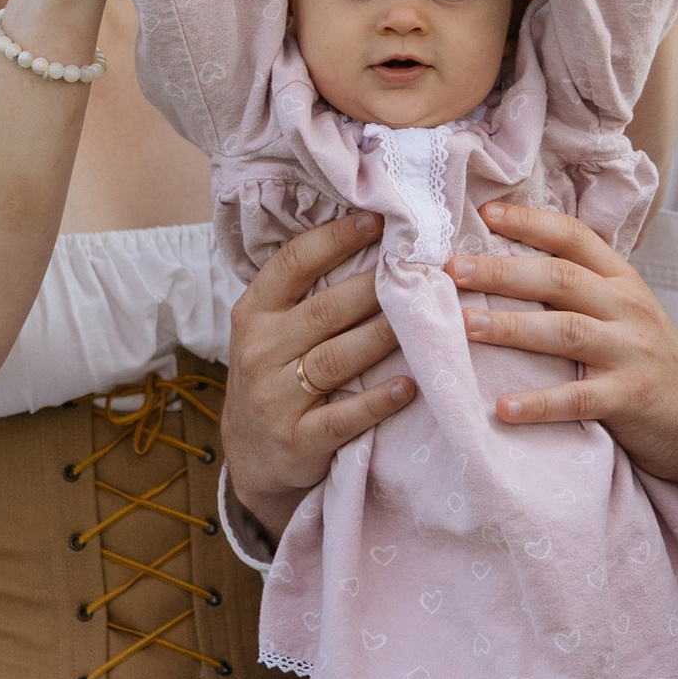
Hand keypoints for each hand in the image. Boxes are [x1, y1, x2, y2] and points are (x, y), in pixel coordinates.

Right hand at [223, 213, 413, 539]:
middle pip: (325, 310)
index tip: (378, 221)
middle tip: (423, 266)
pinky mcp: (298, 439)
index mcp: (254, 313)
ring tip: (426, 317)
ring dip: (384, 336)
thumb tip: (370, 239)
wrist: (251, 457)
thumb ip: (305, 295)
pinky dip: (379, 401)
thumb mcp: (270, 332)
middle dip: (376, 286)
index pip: (292, 264)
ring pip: (337, 358)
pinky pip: (343, 417)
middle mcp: (260, 351)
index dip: (335, 239)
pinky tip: (410, 385)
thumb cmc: (274, 378)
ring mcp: (276, 397)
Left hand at [450, 199, 677, 490]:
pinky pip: (578, 399)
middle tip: (453, 268)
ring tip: (465, 326)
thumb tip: (509, 268)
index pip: (574, 237)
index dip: (529, 222)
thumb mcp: (627, 313)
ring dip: (511, 328)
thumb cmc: (654, 364)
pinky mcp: (631, 398)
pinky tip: (502, 407)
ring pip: (565, 331)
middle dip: (502, 271)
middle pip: (560, 279)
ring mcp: (631, 352)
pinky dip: (538, 404)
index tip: (484, 213)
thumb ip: (583, 291)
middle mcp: (628, 308)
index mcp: (622, 281)